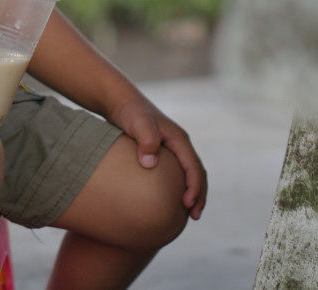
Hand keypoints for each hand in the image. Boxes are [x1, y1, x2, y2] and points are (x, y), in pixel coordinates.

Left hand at [107, 95, 208, 219]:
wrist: (119, 101)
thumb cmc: (129, 112)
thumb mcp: (138, 123)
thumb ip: (146, 140)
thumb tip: (150, 163)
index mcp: (178, 139)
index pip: (194, 167)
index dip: (194, 187)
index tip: (187, 205)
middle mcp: (178, 144)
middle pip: (197, 173)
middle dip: (199, 195)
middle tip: (195, 217)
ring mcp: (171, 149)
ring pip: (188, 174)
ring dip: (192, 193)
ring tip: (189, 214)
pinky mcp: (161, 152)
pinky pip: (176, 173)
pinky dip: (179, 187)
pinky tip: (169, 200)